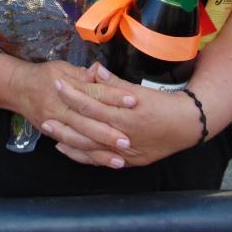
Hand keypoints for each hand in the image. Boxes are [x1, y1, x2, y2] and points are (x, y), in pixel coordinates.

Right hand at [7, 60, 134, 164]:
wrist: (17, 88)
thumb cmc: (43, 76)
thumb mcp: (62, 68)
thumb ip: (82, 74)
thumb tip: (99, 72)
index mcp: (63, 87)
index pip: (92, 93)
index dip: (112, 97)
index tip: (132, 101)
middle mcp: (58, 108)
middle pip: (85, 123)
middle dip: (107, 134)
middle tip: (127, 140)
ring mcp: (53, 123)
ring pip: (78, 141)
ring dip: (99, 151)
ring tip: (119, 159)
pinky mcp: (52, 134)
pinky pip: (70, 148)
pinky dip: (86, 156)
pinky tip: (101, 161)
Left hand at [44, 64, 198, 167]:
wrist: (187, 126)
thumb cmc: (163, 105)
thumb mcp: (140, 91)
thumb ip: (115, 84)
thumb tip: (95, 71)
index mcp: (125, 115)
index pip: (92, 103)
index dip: (73, 94)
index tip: (57, 84)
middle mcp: (122, 136)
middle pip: (86, 129)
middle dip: (64, 122)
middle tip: (44, 115)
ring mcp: (124, 151)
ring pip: (90, 148)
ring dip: (68, 140)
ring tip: (49, 132)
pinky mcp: (127, 161)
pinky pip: (99, 160)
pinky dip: (82, 155)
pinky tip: (67, 150)